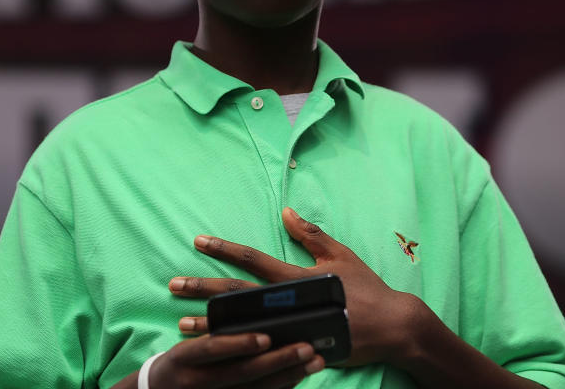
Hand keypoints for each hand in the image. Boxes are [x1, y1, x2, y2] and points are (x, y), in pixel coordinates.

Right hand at [147, 332, 323, 388]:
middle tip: (306, 347)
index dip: (238, 344)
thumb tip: (259, 318)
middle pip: (242, 373)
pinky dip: (282, 388)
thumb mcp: (186, 348)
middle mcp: (197, 382)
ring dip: (289, 376)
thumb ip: (215, 334)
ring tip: (315, 361)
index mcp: (184, 358)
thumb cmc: (182, 362)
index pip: (212, 349)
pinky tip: (301, 376)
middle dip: (277, 361)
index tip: (265, 337)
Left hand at [168, 207, 435, 368]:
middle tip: (172, 285)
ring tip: (181, 322)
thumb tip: (285, 211)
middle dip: (202, 289)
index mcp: (295, 276)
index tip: (198, 242)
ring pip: (240, 327)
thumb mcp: (339, 254)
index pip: (252, 258)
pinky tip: (215, 352)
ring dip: (209, 325)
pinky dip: (235, 351)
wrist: (392, 327)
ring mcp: (289, 328)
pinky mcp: (295, 350)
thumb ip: (310, 234)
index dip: (224, 249)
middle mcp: (287, 302)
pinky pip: (258, 352)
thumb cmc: (366, 288)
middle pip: (236, 294)